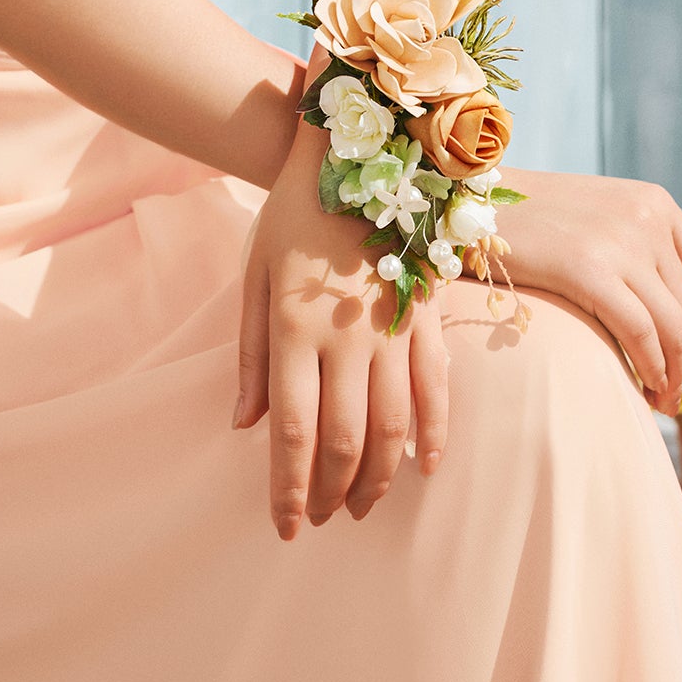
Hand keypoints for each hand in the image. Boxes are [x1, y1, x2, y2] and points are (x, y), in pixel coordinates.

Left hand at [232, 141, 449, 538]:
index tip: (286, 526)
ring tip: (360, 506)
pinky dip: (434, 433)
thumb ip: (251, 357)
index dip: (289, 488)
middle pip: (345, 440)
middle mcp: (346, 336)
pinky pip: (436, 387)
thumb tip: (245, 427)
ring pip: (394, 425)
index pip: (292, 431)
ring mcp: (392, 327)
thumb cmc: (289, 219)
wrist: (349, 154)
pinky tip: (425, 467)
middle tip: (319, 519)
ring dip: (379, 478)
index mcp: (295, 329)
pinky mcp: (424, 315)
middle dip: (331, 492)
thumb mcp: (253, 279)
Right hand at [492, 164, 681, 414]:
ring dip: (673, 375)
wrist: (470, 203)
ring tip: (659, 401)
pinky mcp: (590, 268)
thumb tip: (677, 318)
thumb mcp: (598, 219)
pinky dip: (651, 369)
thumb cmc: (529, 221)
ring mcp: (622, 240)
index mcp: (655, 202)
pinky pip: (642, 334)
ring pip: (675, 328)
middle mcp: (648, 217)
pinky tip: (642, 388)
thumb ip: (638, 251)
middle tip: (672, 396)